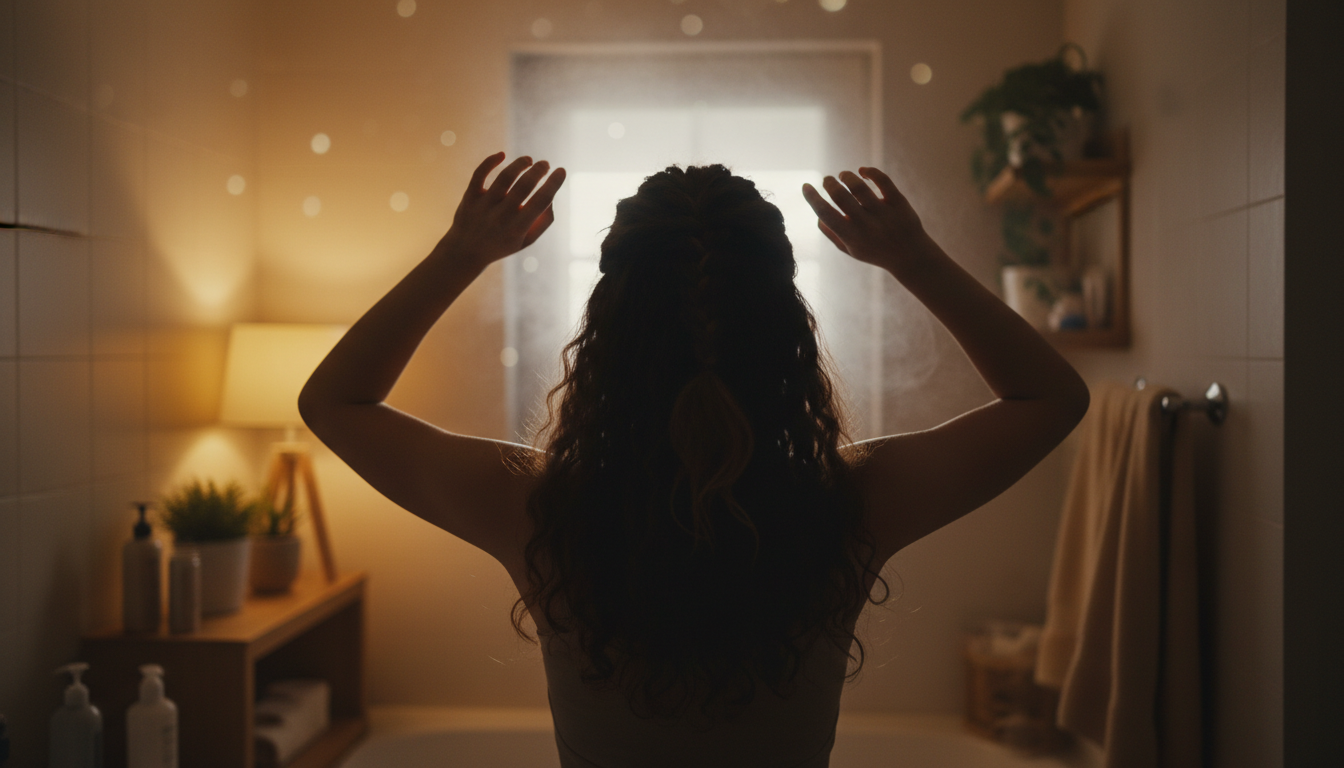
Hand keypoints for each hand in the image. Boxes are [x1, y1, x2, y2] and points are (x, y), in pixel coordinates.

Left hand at [437, 153, 565, 266]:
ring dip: (520, 164)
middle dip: (538, 170)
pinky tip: (502, 155)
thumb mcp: (526, 241)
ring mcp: (484, 206)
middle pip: (523, 185)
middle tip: (545, 164)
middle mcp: (501, 216)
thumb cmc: (502, 244)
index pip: (541, 201)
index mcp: (518, 228)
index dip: (553, 183)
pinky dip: (491, 161)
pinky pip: (479, 173)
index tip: (561, 170)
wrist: (465, 252)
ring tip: (529, 160)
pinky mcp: (469, 197)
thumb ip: (543, 222)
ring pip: (504, 177)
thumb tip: (552, 197)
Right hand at [802, 167, 932, 274]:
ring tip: (843, 175)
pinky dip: (870, 172)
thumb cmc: (875, 251)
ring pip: (859, 186)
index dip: (812, 197)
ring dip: (847, 176)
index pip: (825, 214)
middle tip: (827, 179)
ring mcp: (883, 213)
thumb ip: (832, 234)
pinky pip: (883, 181)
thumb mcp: (851, 249)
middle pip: (841, 196)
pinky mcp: (899, 203)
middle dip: (830, 183)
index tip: (806, 186)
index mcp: (851, 237)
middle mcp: (866, 225)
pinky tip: (863, 172)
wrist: (910, 256)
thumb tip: (817, 214)